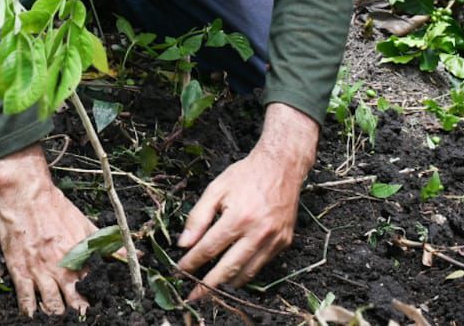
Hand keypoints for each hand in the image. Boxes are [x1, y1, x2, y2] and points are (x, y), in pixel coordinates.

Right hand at [0, 144, 96, 315]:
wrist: (27, 196)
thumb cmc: (57, 208)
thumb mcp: (86, 224)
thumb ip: (109, 244)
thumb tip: (136, 255)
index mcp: (80, 258)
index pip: (94, 288)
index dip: (96, 300)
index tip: (98, 306)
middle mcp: (62, 269)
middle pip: (73, 303)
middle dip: (78, 313)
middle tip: (79, 318)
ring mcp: (40, 272)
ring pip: (51, 306)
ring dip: (55, 315)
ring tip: (58, 318)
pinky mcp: (20, 271)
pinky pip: (26, 300)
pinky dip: (30, 311)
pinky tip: (34, 315)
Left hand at [176, 102, 317, 296]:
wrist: (281, 167)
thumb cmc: (245, 175)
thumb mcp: (216, 188)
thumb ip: (198, 217)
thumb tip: (184, 244)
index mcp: (238, 217)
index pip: (209, 248)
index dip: (192, 262)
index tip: (180, 271)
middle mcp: (258, 232)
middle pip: (228, 268)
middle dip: (208, 285)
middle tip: (193, 296)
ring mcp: (274, 240)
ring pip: (247, 273)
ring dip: (227, 283)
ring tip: (212, 288)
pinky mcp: (284, 243)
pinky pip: (261, 265)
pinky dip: (246, 272)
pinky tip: (233, 273)